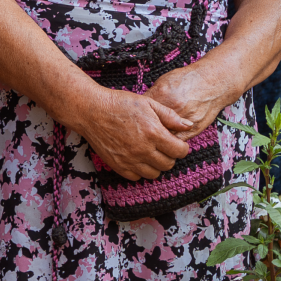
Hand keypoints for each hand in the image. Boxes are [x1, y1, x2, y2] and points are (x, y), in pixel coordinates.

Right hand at [77, 86, 191, 180]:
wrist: (91, 111)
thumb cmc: (119, 103)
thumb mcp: (148, 103)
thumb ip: (170, 116)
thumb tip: (189, 125)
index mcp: (154, 133)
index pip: (180, 151)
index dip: (181, 147)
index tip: (176, 142)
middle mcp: (143, 150)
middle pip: (168, 164)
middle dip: (170, 156)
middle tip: (163, 146)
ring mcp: (130, 160)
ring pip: (154, 174)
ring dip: (155, 165)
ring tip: (150, 153)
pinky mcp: (118, 165)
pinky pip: (136, 177)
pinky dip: (140, 171)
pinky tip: (137, 158)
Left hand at [143, 60, 226, 137]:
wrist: (213, 82)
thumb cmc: (188, 79)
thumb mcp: (164, 81)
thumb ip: (152, 95)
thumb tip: (139, 106)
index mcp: (162, 95)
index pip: (141, 111)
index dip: (136, 115)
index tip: (135, 118)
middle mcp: (173, 109)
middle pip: (150, 125)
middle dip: (144, 128)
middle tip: (141, 129)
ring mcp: (184, 120)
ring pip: (163, 136)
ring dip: (156, 137)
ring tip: (151, 136)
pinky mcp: (193, 129)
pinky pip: (176, 141)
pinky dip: (169, 141)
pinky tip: (165, 138)